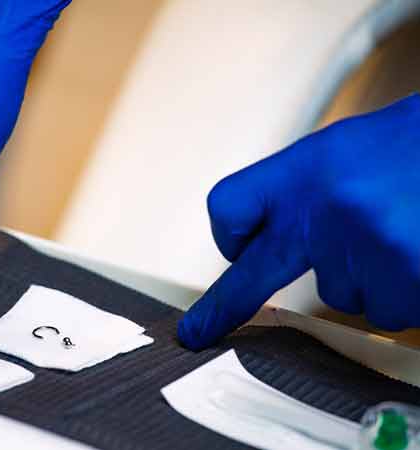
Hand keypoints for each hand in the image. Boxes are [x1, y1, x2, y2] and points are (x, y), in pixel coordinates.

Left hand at [179, 95, 419, 349]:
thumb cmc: (413, 147)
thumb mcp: (345, 154)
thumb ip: (305, 199)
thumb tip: (275, 246)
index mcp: (304, 169)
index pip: (230, 207)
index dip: (230, 235)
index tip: (225, 264)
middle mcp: (323, 208)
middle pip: (262, 273)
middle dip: (239, 299)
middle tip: (211, 324)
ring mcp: (363, 245)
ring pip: (346, 296)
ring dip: (374, 278)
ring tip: (407, 232)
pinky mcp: (404, 272)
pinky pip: (390, 310)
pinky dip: (409, 291)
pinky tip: (419, 251)